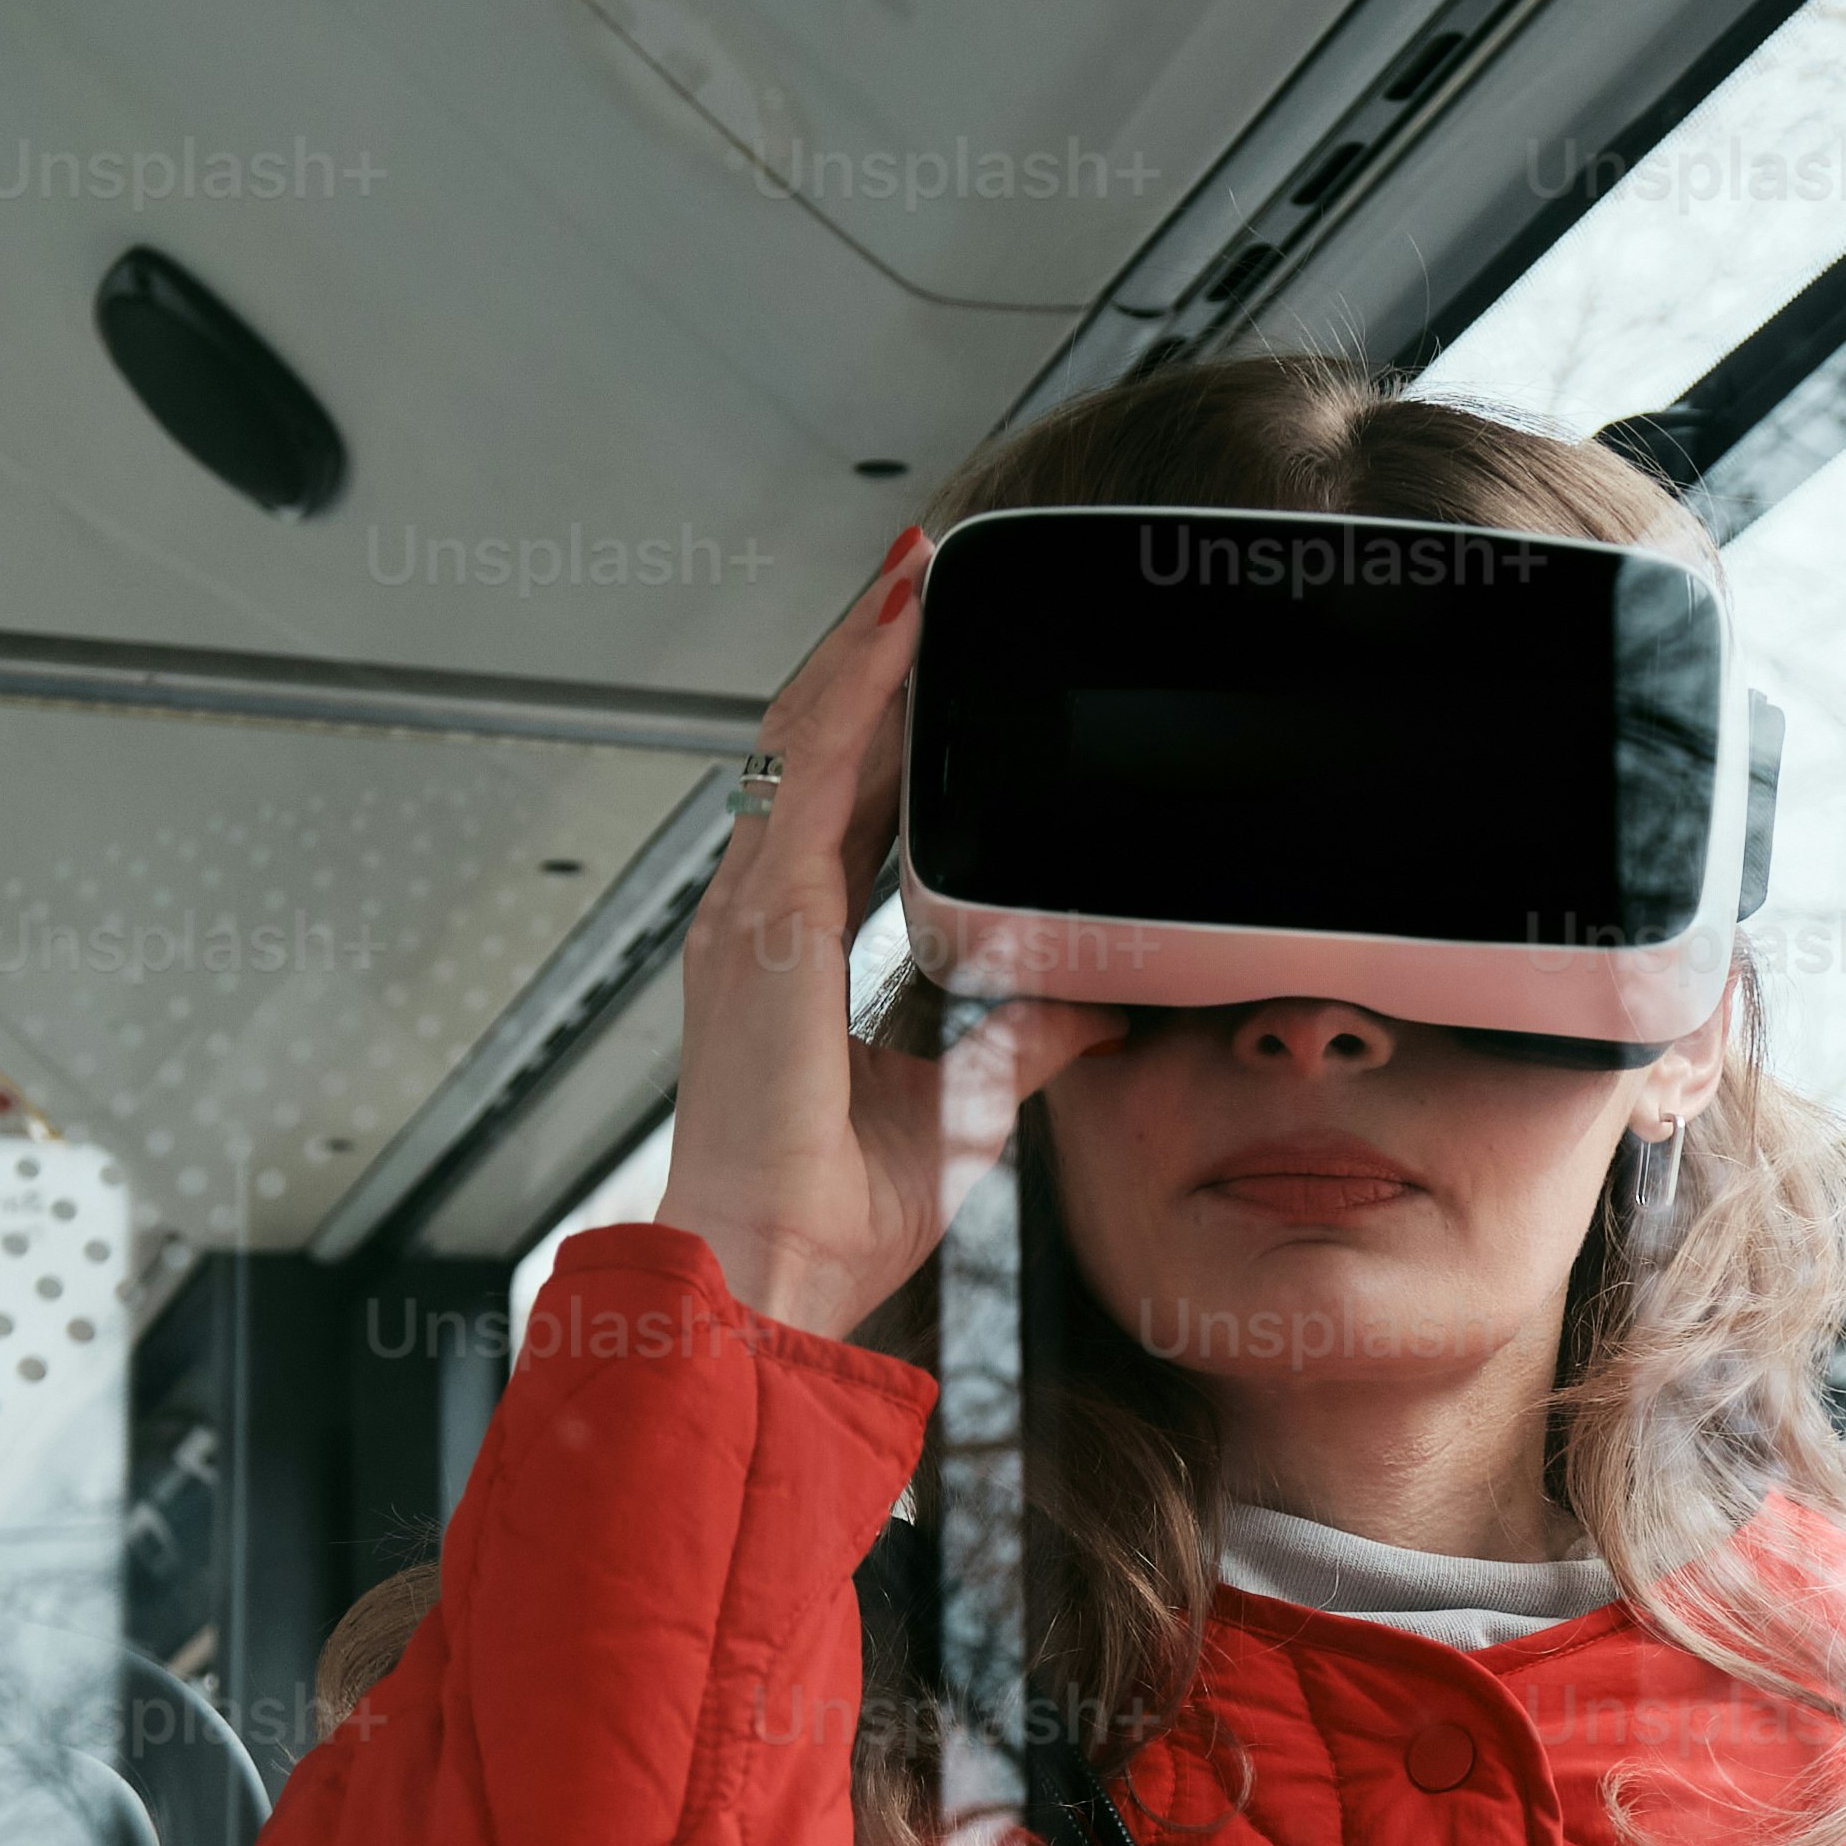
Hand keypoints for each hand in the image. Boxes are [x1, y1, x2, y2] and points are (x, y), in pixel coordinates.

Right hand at [656, 529, 1106, 1342]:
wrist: (770, 1269)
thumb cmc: (831, 1210)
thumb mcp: (961, 1105)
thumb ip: (1023, 1043)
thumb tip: (1095, 1007)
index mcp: (790, 956)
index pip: (838, 806)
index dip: (880, 726)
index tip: (929, 663)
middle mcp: (757, 919)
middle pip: (813, 751)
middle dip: (868, 661)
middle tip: (926, 581)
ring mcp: (750, 913)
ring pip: (805, 739)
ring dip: (864, 652)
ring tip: (917, 576)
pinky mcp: (764, 922)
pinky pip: (811, 772)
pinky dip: (855, 694)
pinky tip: (897, 635)